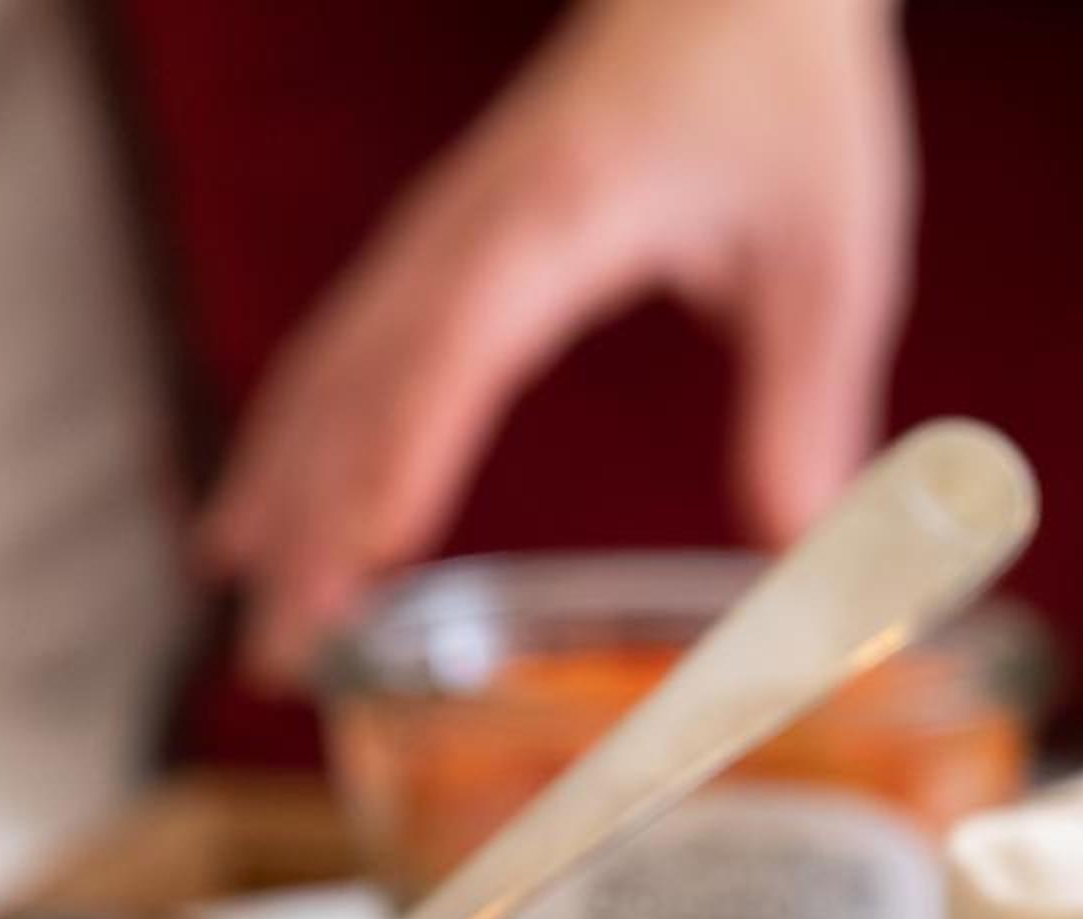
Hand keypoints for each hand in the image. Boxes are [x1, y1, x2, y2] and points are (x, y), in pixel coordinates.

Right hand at [203, 0, 913, 679]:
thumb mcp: (831, 254)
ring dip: (281, 497)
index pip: (466, 339)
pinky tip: (255, 528)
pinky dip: (292, 446)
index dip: (412, 443)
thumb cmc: (785, 101)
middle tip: (283, 654)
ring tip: (251, 624)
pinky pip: (342, 355)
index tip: (375, 548)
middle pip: (364, 379)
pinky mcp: (439, 251)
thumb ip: (813, 399)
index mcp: (567, 213)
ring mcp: (441, 235)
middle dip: (313, 519)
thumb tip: (805, 551)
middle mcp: (474, 226)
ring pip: (329, 372)